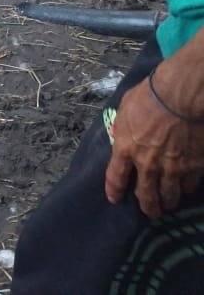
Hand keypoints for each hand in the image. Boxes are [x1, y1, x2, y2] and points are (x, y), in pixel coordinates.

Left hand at [104, 74, 203, 218]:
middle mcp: (147, 164)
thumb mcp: (124, 108)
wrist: (180, 96)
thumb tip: (118, 133)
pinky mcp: (194, 166)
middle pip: (145, 193)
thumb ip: (121, 125)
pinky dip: (187, 189)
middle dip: (147, 206)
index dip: (114, 191)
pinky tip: (186, 190)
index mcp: (125, 148)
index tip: (114, 199)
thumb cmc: (149, 96)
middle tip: (150, 212)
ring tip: (168, 205)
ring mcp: (172, 167)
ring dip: (168, 202)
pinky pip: (190, 184)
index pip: (116, 177)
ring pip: (170, 194)